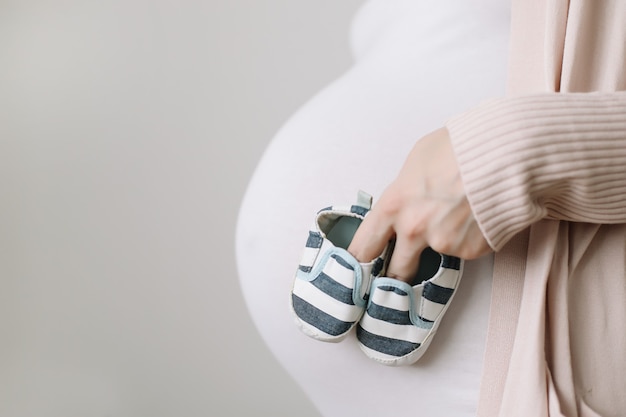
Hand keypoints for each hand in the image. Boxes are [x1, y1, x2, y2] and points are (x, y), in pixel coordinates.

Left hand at [348, 127, 491, 281]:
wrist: (506, 153)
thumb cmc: (460, 148)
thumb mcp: (417, 160)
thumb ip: (404, 190)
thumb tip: (407, 201)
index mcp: (393, 206)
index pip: (364, 245)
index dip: (360, 258)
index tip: (360, 266)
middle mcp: (414, 230)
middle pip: (396, 269)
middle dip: (396, 271)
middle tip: (399, 269)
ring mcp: (444, 244)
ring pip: (436, 254)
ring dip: (442, 241)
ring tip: (459, 212)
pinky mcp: (471, 251)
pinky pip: (464, 249)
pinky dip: (469, 238)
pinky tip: (477, 215)